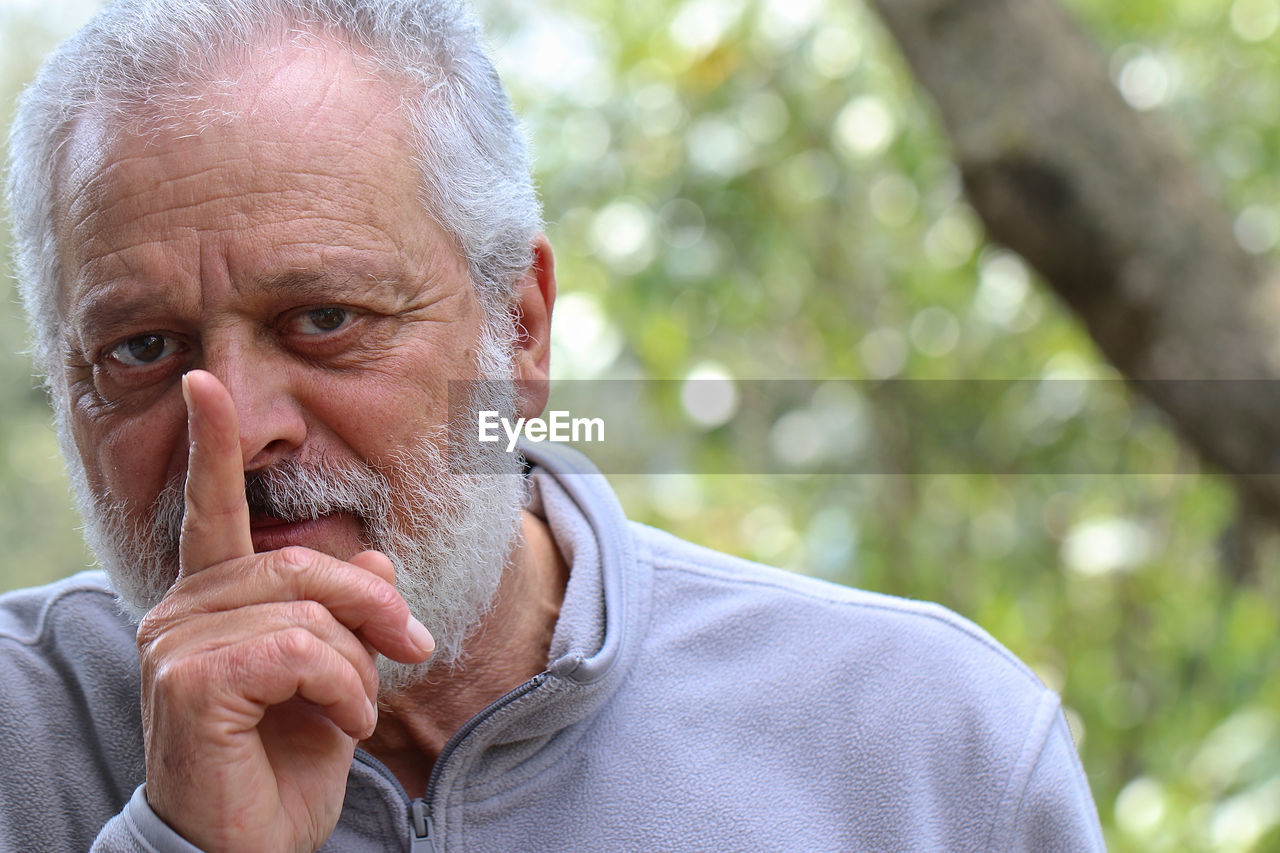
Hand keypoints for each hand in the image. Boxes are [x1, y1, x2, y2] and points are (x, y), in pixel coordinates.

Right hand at [136, 370, 433, 852]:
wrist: (251, 848)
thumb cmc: (286, 761)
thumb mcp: (336, 677)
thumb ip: (346, 613)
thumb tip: (372, 560)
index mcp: (215, 599)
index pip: (214, 510)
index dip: (213, 445)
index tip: (203, 384)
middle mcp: (184, 609)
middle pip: (308, 566)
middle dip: (376, 610)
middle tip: (415, 648)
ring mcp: (178, 643)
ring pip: (313, 612)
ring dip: (360, 667)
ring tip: (356, 710)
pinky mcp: (191, 681)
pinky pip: (301, 649)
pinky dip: (343, 688)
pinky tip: (344, 724)